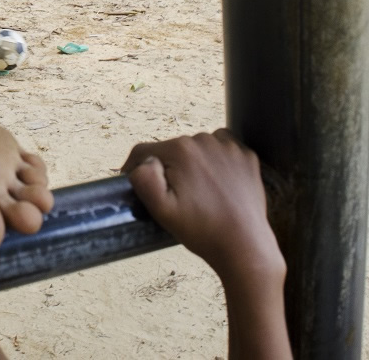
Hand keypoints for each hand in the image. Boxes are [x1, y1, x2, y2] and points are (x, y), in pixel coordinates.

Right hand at [121, 130, 284, 283]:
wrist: (244, 246)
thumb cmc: (201, 230)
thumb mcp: (160, 209)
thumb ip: (143, 178)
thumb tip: (145, 161)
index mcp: (180, 150)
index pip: (145, 151)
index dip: (136, 168)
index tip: (143, 188)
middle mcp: (205, 140)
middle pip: (173, 149)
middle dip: (169, 169)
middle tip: (177, 197)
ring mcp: (230, 147)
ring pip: (197, 149)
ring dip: (193, 164)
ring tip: (200, 193)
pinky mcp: (247, 157)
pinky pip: (222, 150)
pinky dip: (217, 162)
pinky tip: (219, 185)